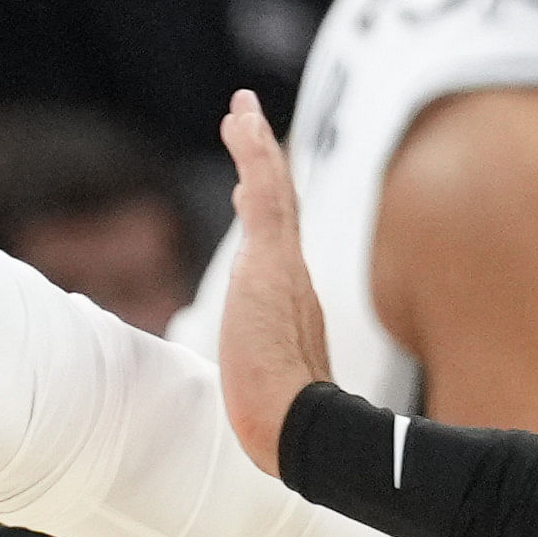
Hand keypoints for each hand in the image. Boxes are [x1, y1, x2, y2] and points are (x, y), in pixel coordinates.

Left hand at [211, 90, 330, 471]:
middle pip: (279, 205)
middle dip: (263, 164)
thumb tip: (255, 405)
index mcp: (290, 304)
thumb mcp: (263, 390)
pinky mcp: (270, 261)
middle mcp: (293, 277)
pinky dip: (254, 154)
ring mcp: (284, 266)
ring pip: (272, 190)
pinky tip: (241, 122)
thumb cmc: (283, 422)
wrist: (297, 425)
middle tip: (246, 124)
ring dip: (256, 146)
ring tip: (239, 111)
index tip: (246, 185)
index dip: (262, 211)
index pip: (275, 246)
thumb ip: (259, 384)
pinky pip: (263, 193)